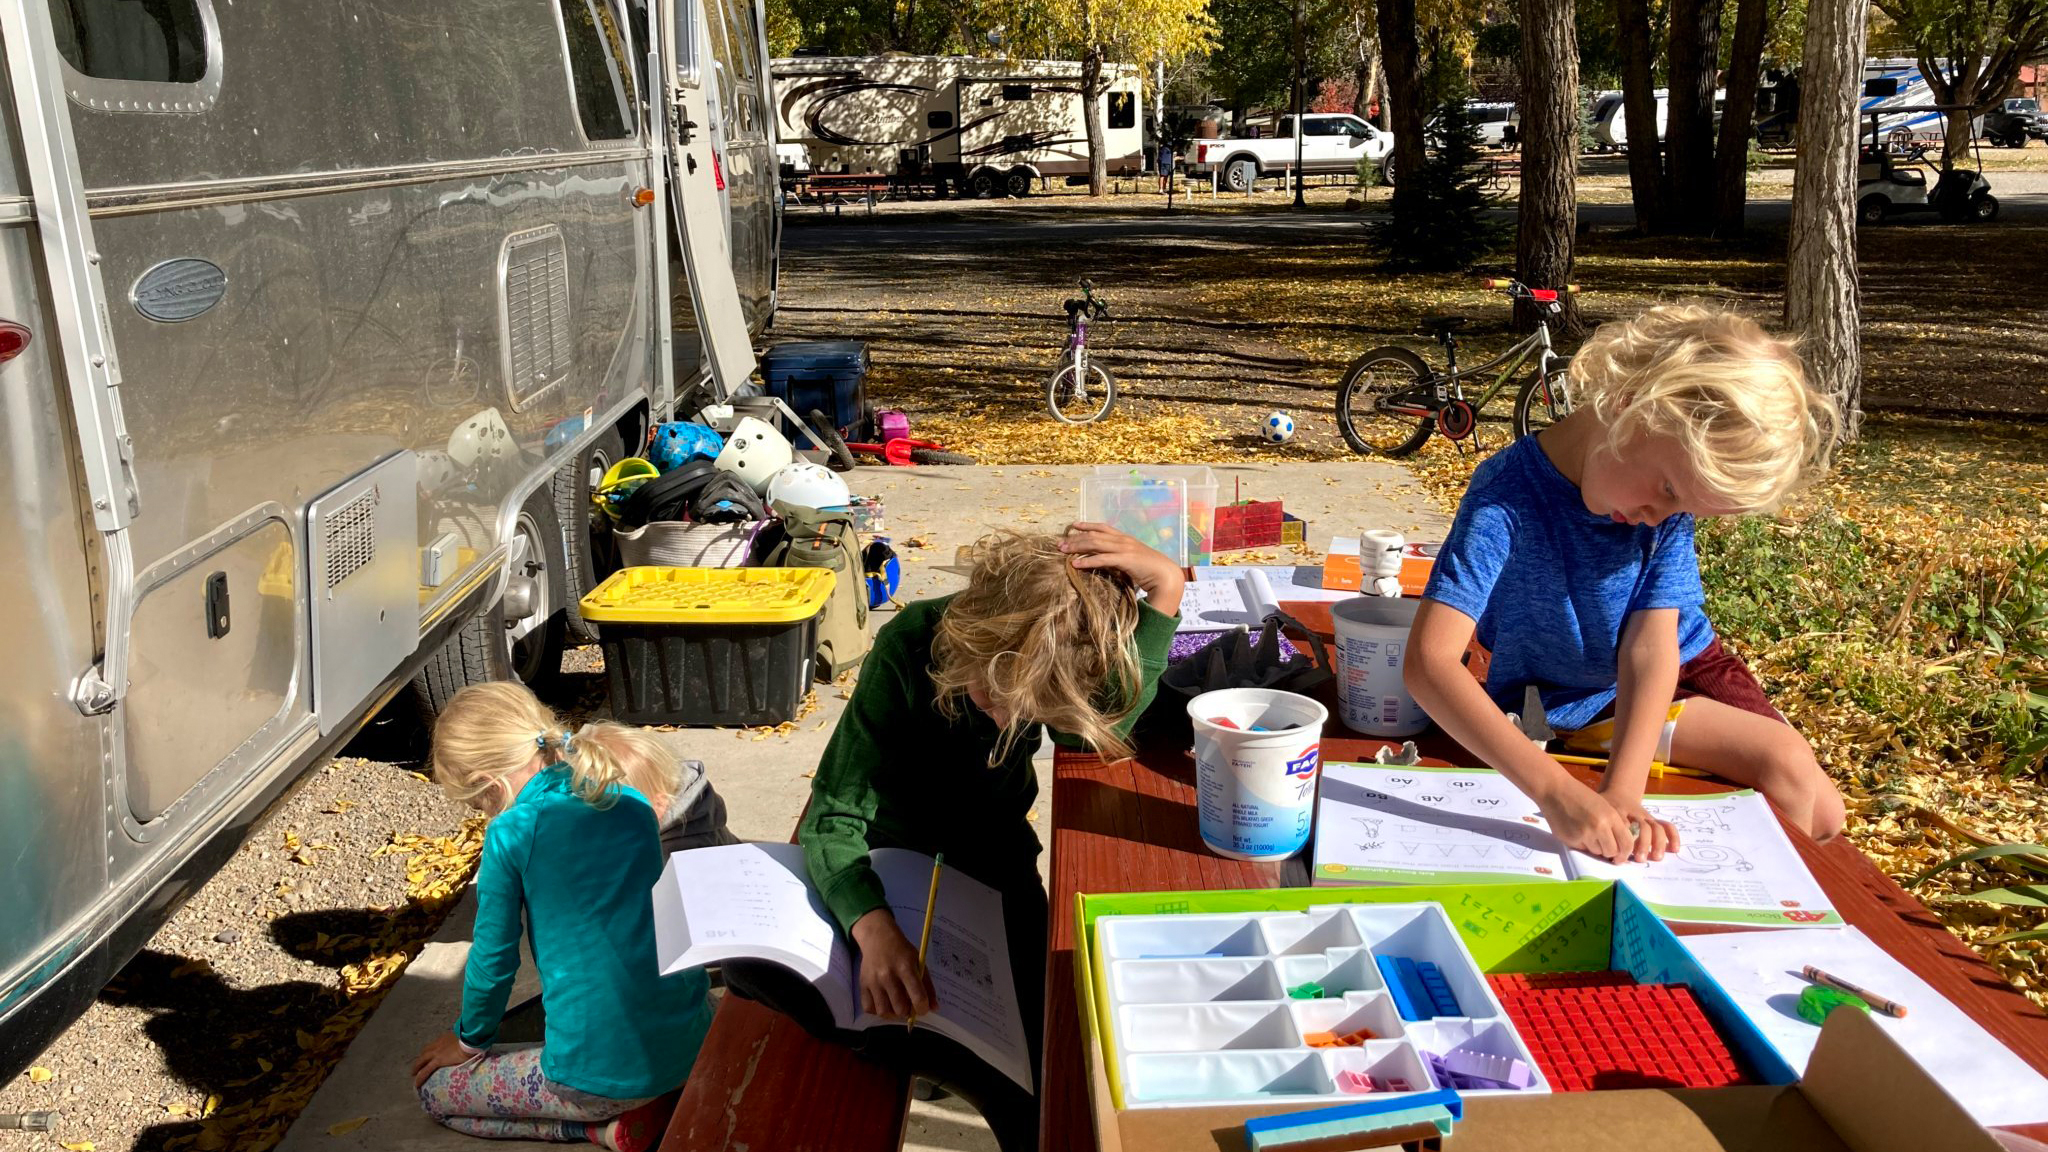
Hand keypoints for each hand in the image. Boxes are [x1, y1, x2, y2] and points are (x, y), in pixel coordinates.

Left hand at [411, 1030, 477, 1089]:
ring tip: (414, 1074)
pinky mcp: (438, 1061)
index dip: (430, 1051)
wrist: (470, 1039)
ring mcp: (436, 1052)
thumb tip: (467, 1046)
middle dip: (421, 1058)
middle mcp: (438, 1044)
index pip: (434, 1045)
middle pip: (425, 1052)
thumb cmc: (471, 1038)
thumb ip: (462, 1042)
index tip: (428, 1055)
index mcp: (445, 1038)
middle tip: (417, 1066)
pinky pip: (426, 1070)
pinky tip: (417, 1084)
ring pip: (422, 1061)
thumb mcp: (465, 1039)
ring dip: (417, 1067)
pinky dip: (420, 1077)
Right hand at [851, 908, 934, 1019]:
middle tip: (908, 1005)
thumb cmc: (902, 951)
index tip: (923, 1008)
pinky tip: (884, 1003)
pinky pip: (868, 1008)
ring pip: (883, 1012)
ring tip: (896, 1005)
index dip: (923, 1008)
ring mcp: (874, 981)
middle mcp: (888, 976)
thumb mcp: (919, 962)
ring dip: (892, 1013)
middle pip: (900, 1008)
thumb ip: (928, 986)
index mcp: (906, 968)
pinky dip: (877, 1010)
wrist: (878, 938)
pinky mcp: (863, 984)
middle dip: (907, 1011)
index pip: (917, 996)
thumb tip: (934, 1008)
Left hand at [1061, 522, 1185, 616]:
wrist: (1166, 576)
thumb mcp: (1133, 561)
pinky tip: (1075, 564)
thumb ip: (1121, 559)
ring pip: (1095, 544)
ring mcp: (1124, 548)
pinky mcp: (1125, 559)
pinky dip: (1087, 561)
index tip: (1073, 526)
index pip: (1103, 527)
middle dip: (1076, 538)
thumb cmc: (1150, 571)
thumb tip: (1109, 563)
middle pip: (1094, 535)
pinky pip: (1102, 559)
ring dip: (1077, 547)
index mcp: (1125, 538)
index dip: (1087, 525)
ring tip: (1063, 552)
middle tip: (1060, 543)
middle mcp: (1123, 540)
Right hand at [1535, 778, 1638, 863]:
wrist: (1555, 790)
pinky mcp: (1571, 840)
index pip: (1626, 844)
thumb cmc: (1581, 796)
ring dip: (1595, 847)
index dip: (1625, 853)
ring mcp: (1584, 834)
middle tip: (1604, 846)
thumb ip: (1614, 825)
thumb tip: (1620, 847)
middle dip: (1609, 852)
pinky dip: (1582, 844)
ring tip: (1587, 833)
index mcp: (1611, 817)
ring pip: (1597, 852)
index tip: (1621, 856)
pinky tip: (1576, 831)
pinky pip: (1582, 849)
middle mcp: (1599, 827)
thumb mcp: (1604, 806)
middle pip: (1612, 852)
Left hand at [1598, 785, 1680, 861]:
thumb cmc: (1608, 808)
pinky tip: (1675, 849)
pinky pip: (1667, 826)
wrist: (1618, 795)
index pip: (1628, 826)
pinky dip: (1674, 837)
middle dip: (1644, 845)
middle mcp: (1638, 815)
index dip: (1628, 841)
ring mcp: (1648, 818)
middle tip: (1640, 859)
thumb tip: (1618, 838)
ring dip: (1658, 844)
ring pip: (1658, 828)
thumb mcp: (1604, 813)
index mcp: (1623, 813)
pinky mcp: (1654, 821)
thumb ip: (1610, 824)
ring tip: (1656, 857)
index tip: (1625, 854)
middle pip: (1646, 828)